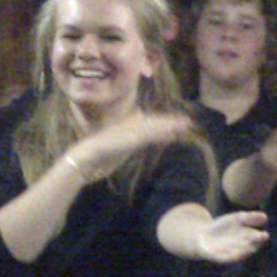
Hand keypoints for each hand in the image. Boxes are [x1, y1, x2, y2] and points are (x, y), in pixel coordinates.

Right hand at [72, 111, 197, 178]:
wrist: (88, 154)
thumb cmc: (100, 155)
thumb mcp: (119, 150)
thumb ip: (129, 145)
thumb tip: (136, 145)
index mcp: (129, 125)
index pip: (150, 123)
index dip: (164, 123)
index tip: (177, 124)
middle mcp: (131, 124)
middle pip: (156, 122)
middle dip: (171, 122)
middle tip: (187, 122)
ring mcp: (132, 129)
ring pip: (156, 126)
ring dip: (172, 125)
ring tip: (187, 125)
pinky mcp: (133, 137)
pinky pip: (152, 134)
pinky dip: (164, 133)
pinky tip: (174, 134)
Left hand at [192, 210, 268, 264]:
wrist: (203, 234)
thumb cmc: (223, 227)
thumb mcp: (237, 219)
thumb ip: (250, 217)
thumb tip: (265, 217)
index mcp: (248, 239)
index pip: (257, 239)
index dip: (260, 238)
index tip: (264, 235)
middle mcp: (241, 248)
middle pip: (249, 247)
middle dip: (252, 244)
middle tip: (256, 240)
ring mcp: (230, 254)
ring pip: (238, 254)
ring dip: (242, 251)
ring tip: (247, 246)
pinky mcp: (219, 258)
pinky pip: (224, 258)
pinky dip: (227, 256)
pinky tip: (229, 251)